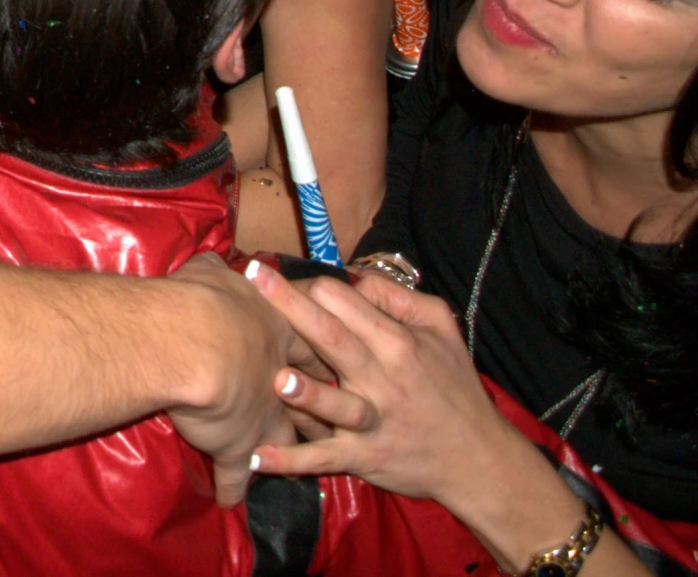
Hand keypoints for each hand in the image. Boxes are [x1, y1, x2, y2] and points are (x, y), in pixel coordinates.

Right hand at [159, 253, 311, 506]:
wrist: (192, 342)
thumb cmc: (204, 301)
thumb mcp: (209, 274)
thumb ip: (217, 271)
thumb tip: (214, 262)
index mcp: (278, 334)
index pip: (312, 340)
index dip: (322, 345)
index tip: (330, 347)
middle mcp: (281, 380)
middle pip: (319, 395)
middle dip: (330, 403)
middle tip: (342, 406)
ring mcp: (263, 418)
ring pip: (292, 442)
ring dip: (299, 452)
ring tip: (305, 459)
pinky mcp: (236, 447)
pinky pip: (235, 475)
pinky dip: (232, 486)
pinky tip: (228, 499)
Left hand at [248, 263, 590, 565]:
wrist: (479, 460)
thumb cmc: (453, 386)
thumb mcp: (442, 330)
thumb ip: (400, 298)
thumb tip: (355, 278)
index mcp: (398, 344)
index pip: (349, 305)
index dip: (313, 287)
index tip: (277, 275)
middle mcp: (383, 381)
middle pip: (334, 340)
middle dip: (294, 309)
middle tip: (257, 281)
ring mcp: (372, 422)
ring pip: (337, 406)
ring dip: (308, 395)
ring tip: (278, 381)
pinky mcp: (363, 458)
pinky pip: (323, 459)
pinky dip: (291, 460)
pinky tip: (257, 457)